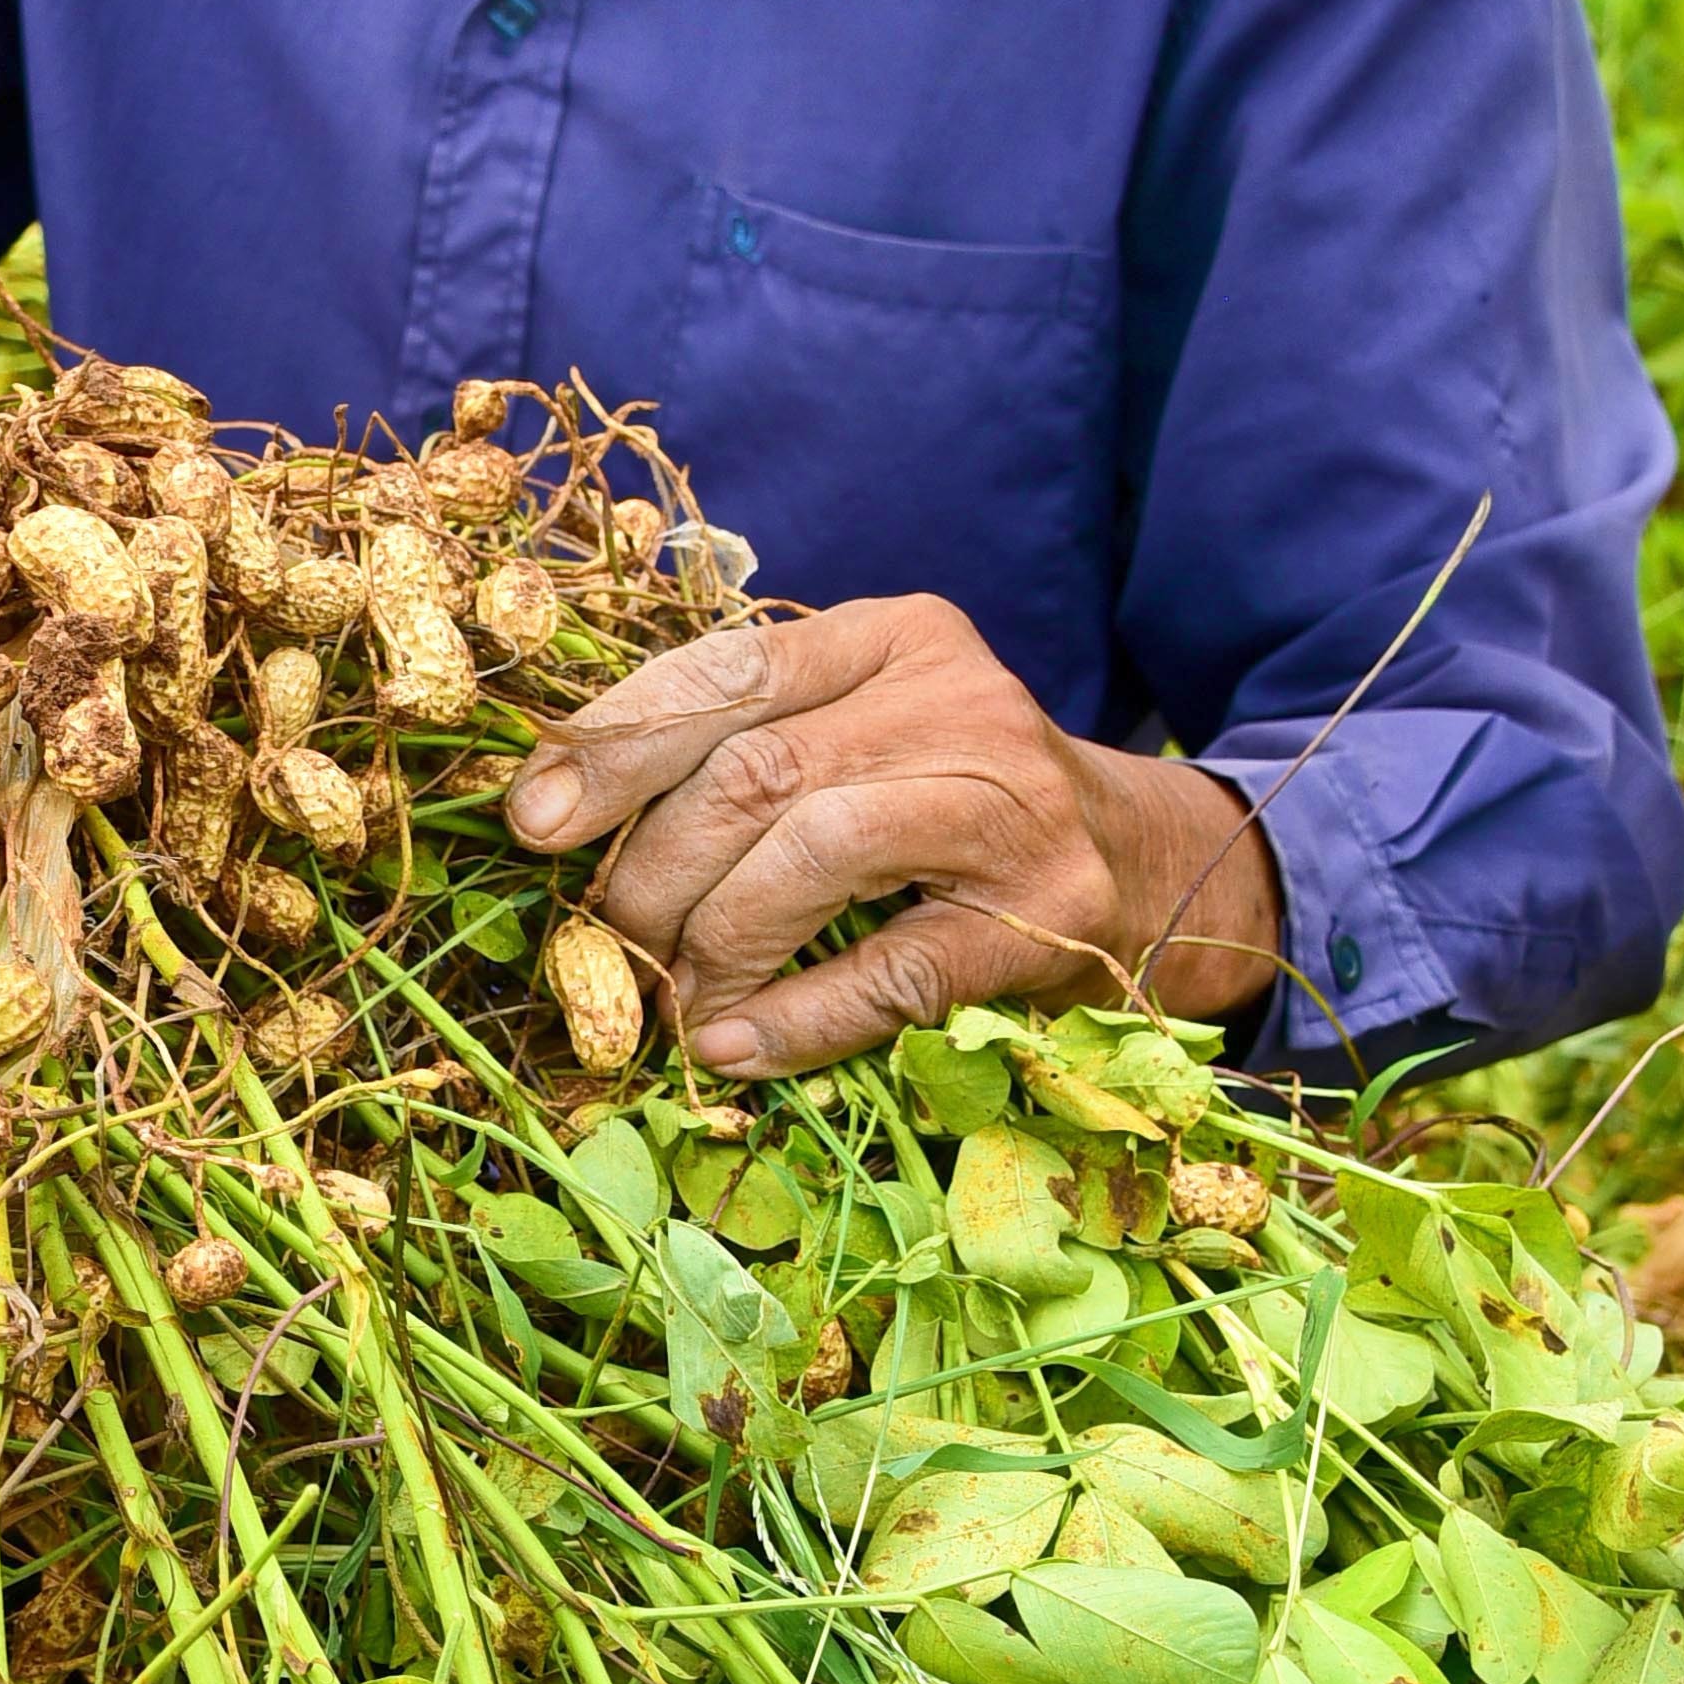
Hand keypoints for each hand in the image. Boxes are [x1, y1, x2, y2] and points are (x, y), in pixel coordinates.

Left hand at [503, 589, 1282, 1077]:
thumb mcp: (862, 731)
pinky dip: (793, 1016)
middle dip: (653, 866)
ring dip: (715, 939)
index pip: (731, 670)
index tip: (534, 818)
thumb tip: (558, 810)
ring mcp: (1011, 808)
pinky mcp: (1043, 918)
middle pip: (758, 771)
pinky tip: (732, 1047)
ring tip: (673, 994)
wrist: (1149, 868)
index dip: (617, 744)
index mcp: (897, 637)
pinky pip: (890, 969)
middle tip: (607, 933)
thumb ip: (743, 743)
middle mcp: (959, 702)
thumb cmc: (954, 801)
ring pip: (813, 850)